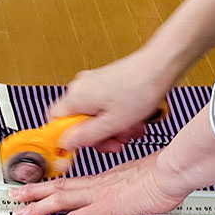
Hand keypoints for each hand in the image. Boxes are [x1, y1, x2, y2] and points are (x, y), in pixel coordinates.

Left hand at [9, 152, 188, 214]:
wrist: (173, 171)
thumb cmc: (168, 174)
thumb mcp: (151, 177)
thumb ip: (142, 183)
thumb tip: (147, 185)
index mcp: (109, 177)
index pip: (76, 182)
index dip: (56, 185)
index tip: (44, 188)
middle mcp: (100, 184)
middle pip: (60, 187)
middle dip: (35, 191)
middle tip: (16, 194)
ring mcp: (100, 195)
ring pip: (60, 199)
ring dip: (36, 205)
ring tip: (19, 211)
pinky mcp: (106, 208)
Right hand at [49, 49, 176, 152]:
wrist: (160, 66)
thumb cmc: (141, 89)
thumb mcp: (113, 123)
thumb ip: (86, 136)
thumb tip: (66, 144)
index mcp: (76, 97)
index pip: (55, 122)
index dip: (64, 138)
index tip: (77, 148)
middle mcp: (80, 88)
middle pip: (76, 122)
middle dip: (96, 137)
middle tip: (114, 143)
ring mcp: (93, 84)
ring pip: (93, 116)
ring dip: (110, 129)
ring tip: (128, 131)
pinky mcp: (105, 83)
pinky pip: (103, 108)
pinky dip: (116, 118)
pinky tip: (131, 121)